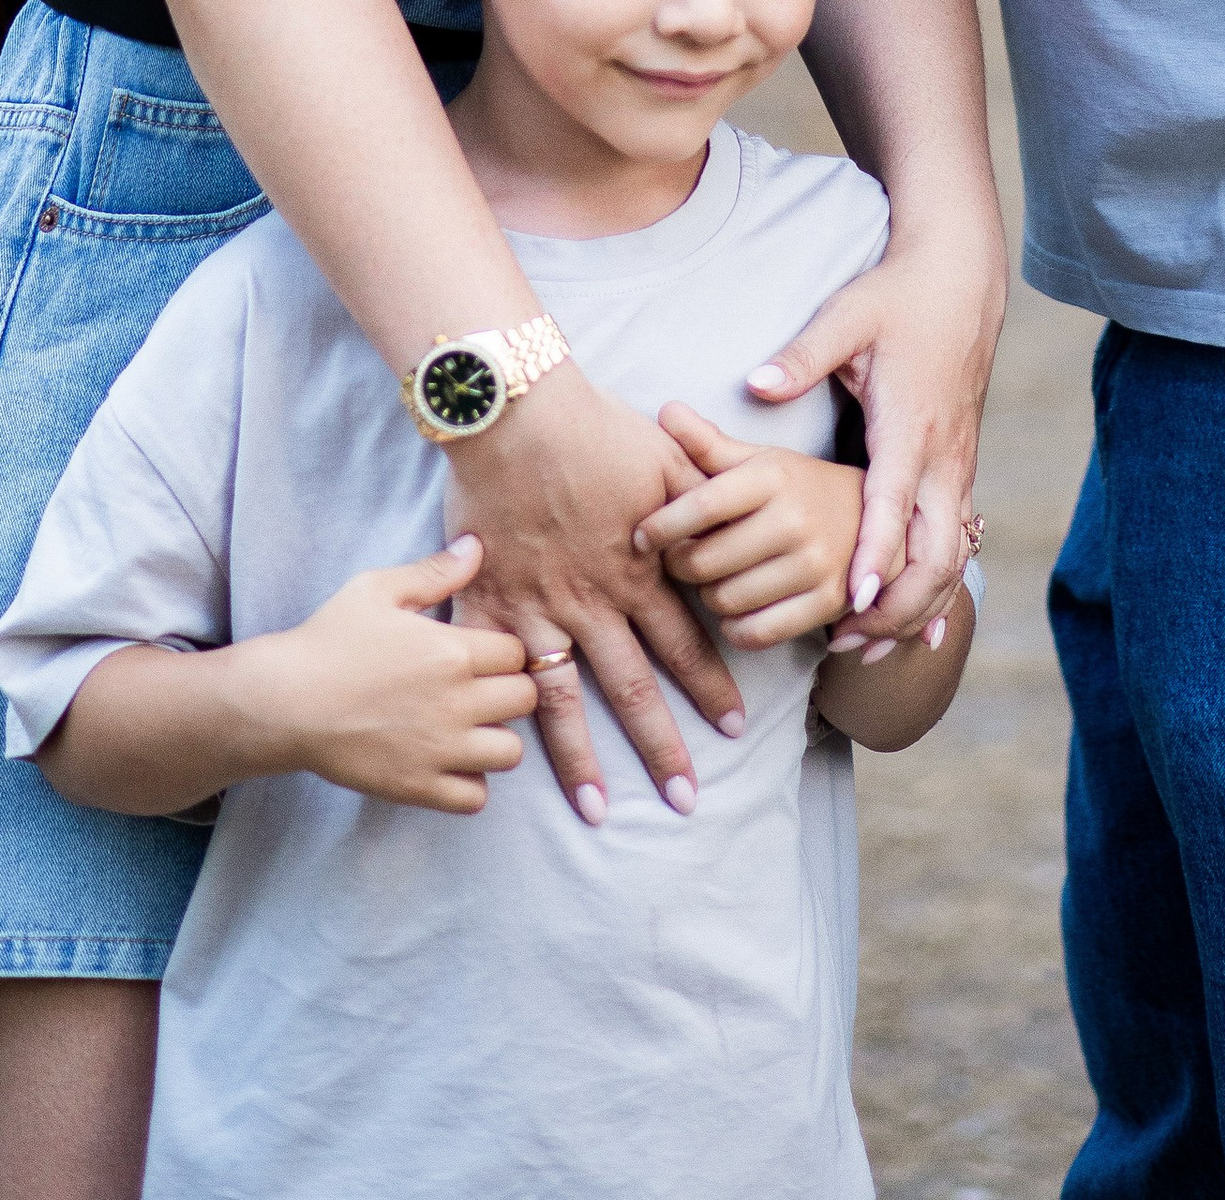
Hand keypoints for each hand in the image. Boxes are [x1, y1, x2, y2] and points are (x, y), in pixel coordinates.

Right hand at [241, 536, 536, 813]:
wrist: (284, 702)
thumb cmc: (328, 640)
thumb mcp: (377, 589)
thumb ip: (434, 571)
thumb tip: (477, 546)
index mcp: (453, 650)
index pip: (518, 652)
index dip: (503, 651)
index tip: (481, 654)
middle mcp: (456, 702)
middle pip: (525, 700)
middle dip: (510, 691)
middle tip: (481, 689)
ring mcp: (440, 750)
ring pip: (511, 754)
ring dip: (497, 739)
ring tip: (470, 728)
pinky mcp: (418, 787)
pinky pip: (476, 798)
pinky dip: (470, 784)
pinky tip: (448, 762)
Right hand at [452, 360, 747, 823]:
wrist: (517, 414)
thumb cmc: (594, 427)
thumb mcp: (666, 457)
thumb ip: (703, 499)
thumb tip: (738, 530)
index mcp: (638, 569)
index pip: (685, 644)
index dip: (711, 687)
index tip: (734, 727)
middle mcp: (592, 602)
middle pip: (633, 687)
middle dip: (661, 747)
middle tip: (686, 799)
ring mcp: (536, 609)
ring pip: (564, 699)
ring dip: (583, 759)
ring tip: (598, 811)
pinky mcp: (487, 603)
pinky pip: (497, 671)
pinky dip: (505, 713)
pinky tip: (508, 756)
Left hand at [635, 407, 864, 644]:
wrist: (872, 518)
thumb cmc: (798, 487)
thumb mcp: (759, 460)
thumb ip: (708, 443)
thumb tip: (665, 410)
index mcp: (773, 476)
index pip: (702, 505)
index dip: (661, 525)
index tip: (639, 536)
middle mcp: (796, 518)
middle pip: (705, 561)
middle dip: (680, 565)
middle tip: (681, 559)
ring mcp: (815, 563)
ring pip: (725, 600)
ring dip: (708, 596)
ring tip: (714, 579)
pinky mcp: (827, 602)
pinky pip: (755, 633)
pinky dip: (734, 627)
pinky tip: (737, 607)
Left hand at [747, 219, 999, 657]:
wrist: (962, 278)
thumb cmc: (898, 297)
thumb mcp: (848, 316)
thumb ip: (803, 356)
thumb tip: (756, 384)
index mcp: (911, 424)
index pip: (895, 503)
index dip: (877, 556)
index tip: (853, 602)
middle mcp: (941, 456)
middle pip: (935, 551)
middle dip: (899, 606)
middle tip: (848, 639)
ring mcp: (957, 466)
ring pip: (951, 558)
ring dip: (915, 607)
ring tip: (865, 646)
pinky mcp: (959, 469)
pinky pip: (956, 543)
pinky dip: (937, 590)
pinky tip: (918, 631)